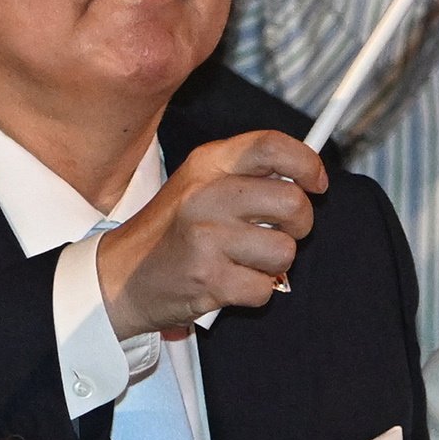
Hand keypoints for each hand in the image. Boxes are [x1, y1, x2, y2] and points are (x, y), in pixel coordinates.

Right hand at [96, 131, 327, 333]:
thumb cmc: (170, 233)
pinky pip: (266, 289)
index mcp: (208, 164)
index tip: (317, 183)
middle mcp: (206, 195)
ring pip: (285, 250)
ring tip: (242, 261)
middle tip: (277, 234)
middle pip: (292, 202)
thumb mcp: (199, 185)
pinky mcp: (208, 278)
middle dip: (298, 226)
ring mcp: (206, 237)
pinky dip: (254, 293)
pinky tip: (228, 283)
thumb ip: (247, 176)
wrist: (120, 278)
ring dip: (272, 265)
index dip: (306, 163)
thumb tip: (304, 177)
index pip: (272, 146)